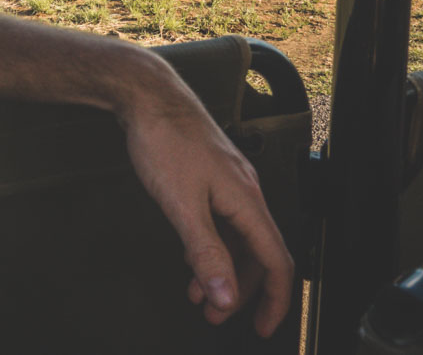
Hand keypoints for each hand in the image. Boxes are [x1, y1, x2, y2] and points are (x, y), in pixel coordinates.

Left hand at [0, 11, 294, 335]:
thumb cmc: (164, 139)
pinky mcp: (210, 174)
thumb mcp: (181, 204)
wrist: (147, 93)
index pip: (276, 261)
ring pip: (237, 238)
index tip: (264, 328)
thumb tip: (226, 295)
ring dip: (222, 269)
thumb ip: (205, 251)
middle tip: (214, 314)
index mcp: (247, 200)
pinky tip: (191, 255)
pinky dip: (211, 245)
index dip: (274, 300)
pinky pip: (222, 220)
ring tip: (199, 293)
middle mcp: (245, 191)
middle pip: (257, 254)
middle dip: (240, 290)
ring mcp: (228, 181)